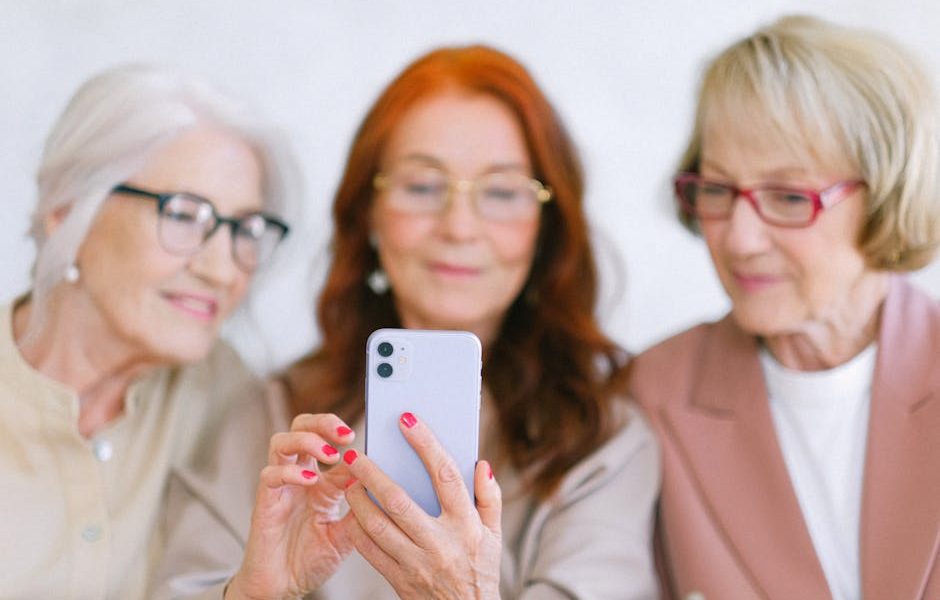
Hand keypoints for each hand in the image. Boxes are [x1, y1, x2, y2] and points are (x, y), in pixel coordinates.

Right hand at [225, 413, 357, 599]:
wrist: (283, 589)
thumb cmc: (310, 560)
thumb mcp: (346, 533)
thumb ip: (360, 509)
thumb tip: (381, 484)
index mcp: (320, 480)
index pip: (329, 441)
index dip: (346, 436)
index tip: (370, 440)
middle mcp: (298, 477)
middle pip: (301, 427)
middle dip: (323, 422)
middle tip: (346, 435)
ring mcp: (281, 487)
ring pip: (282, 442)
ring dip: (307, 440)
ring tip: (331, 453)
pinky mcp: (265, 503)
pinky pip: (270, 475)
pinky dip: (291, 473)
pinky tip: (311, 481)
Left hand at [342, 412, 502, 599]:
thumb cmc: (481, 571)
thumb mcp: (495, 535)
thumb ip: (490, 498)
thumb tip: (481, 464)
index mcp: (467, 525)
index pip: (444, 475)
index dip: (425, 443)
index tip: (406, 420)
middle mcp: (440, 543)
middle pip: (399, 500)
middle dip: (372, 473)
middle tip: (354, 452)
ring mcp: (417, 563)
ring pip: (377, 525)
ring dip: (357, 500)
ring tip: (347, 480)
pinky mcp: (399, 580)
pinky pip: (370, 551)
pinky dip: (357, 529)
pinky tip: (351, 511)